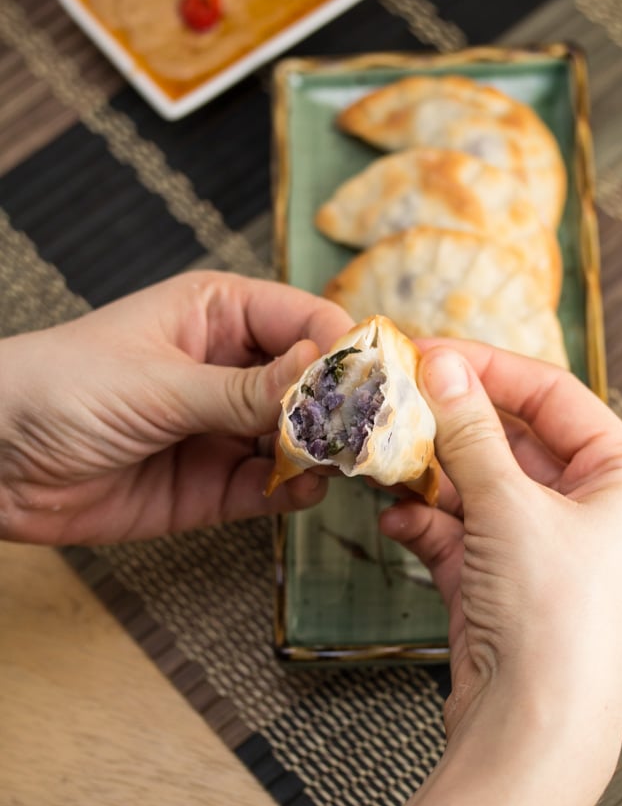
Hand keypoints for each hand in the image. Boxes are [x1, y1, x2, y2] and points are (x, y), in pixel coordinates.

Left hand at [0, 272, 351, 543]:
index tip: (377, 382)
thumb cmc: (60, 388)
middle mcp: (234, 368)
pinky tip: (302, 490)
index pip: (307, 321)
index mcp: (220, 314)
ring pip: (303, 439)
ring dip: (327, 453)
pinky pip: (272, 487)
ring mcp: (226, 429)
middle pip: (315, 384)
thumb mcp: (157, 383)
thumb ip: (244, 390)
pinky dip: (295, 491)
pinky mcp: (215, 485)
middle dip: (345, 408)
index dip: (345, 348)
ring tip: (345, 466)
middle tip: (372, 434)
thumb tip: (325, 371)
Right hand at [326, 341, 621, 805]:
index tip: (432, 354)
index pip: (554, 396)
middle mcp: (587, 508)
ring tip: (385, 457)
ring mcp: (540, 545)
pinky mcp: (499, 580)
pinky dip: (425, 520)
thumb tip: (442, 365)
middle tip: (398, 399)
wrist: (531, 734)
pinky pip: (458, 529)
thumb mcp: (509, 507)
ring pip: (477, 483)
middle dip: (451, 424)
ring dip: (430, 472)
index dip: (491, 369)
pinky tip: (394, 517)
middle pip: (510, 439)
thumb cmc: (553, 617)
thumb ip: (471, 431)